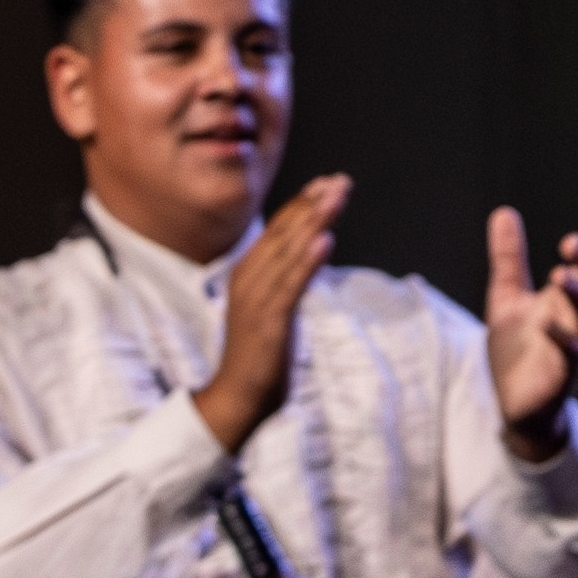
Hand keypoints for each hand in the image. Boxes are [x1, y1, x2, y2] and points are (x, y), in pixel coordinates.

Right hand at [196, 176, 350, 453]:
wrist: (236, 396)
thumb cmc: (258, 350)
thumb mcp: (271, 304)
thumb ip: (283, 276)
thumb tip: (308, 248)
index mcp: (248, 272)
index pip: (278, 230)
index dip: (302, 204)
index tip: (328, 182)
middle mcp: (249, 279)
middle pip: (285, 233)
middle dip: (313, 205)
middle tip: (340, 180)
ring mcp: (258, 299)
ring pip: (290, 252)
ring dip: (314, 221)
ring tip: (336, 196)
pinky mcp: (270, 321)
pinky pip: (292, 286)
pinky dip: (308, 261)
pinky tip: (326, 240)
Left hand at [485, 209, 577, 459]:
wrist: (516, 406)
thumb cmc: (518, 349)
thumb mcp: (507, 297)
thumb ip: (510, 258)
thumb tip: (504, 211)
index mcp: (571, 299)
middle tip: (571, 242)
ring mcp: (576, 346)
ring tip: (558, 272)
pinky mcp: (562, 375)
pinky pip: (571, 354)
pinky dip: (562, 338)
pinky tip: (546, 323)